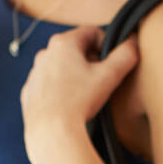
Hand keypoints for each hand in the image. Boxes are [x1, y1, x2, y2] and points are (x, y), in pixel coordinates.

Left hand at [20, 28, 138, 163]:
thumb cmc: (79, 101)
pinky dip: (61, 89)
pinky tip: (71, 104)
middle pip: (75, 49)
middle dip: (92, 60)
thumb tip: (133, 42)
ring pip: (61, 66)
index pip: (91, 32)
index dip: (107, 43)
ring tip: (87, 93)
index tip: (113, 61)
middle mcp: (44, 53)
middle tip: (103, 78)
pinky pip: (49, 84)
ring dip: (75, 74)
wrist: (50, 131)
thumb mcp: (109, 76)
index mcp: (63, 43)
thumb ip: (125, 55)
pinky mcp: (30, 91)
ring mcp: (35, 73)